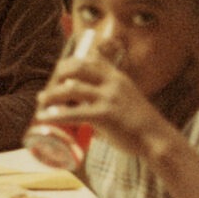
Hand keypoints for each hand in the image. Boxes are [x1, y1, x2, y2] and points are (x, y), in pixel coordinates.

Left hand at [34, 56, 158, 156]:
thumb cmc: (138, 123)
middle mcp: (112, 83)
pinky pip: (73, 113)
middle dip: (59, 74)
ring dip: (51, 95)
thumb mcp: (125, 99)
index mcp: (117, 77)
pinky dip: (55, 115)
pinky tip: (43, 118)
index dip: (72, 61)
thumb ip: (105, 95)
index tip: (59, 70)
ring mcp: (109, 98)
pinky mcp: (105, 115)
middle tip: (49, 86)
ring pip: (71, 89)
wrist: (157, 139)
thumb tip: (80, 101)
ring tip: (41, 100)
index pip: (93, 58)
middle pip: (78, 68)